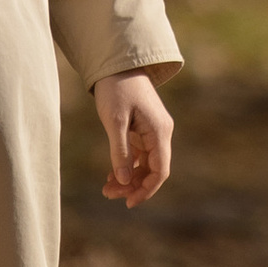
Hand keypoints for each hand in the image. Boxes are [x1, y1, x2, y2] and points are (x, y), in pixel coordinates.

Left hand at [92, 70, 173, 210]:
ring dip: (129, 178)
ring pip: (145, 164)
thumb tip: (125, 181)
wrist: (117, 63)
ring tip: (106, 187)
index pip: (160, 171)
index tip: (128, 203)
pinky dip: (127, 165)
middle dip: (133, 186)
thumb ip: (120, 152)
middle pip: (153, 170)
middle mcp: (161, 132)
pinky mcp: (143, 128)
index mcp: (159, 131)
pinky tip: (111, 174)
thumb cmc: (116, 89)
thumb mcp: (114, 121)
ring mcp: (153, 130)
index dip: (146, 190)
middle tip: (108, 194)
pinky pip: (139, 154)